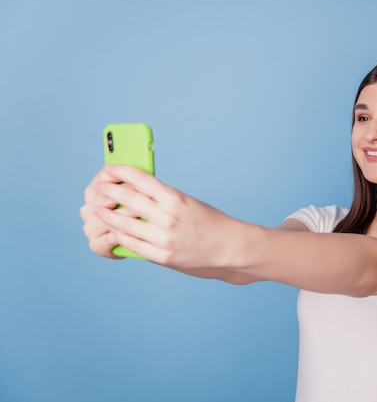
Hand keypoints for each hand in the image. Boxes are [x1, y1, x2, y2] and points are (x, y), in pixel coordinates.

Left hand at [88, 165, 240, 270]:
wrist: (229, 248)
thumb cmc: (210, 222)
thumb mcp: (188, 202)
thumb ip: (163, 199)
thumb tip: (134, 192)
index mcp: (175, 198)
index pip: (140, 179)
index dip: (120, 172)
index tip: (109, 169)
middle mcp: (167, 217)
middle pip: (127, 199)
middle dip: (109, 191)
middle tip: (98, 187)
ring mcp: (163, 239)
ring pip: (124, 223)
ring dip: (107, 214)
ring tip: (98, 209)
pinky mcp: (162, 256)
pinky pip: (132, 243)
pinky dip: (119, 234)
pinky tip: (113, 229)